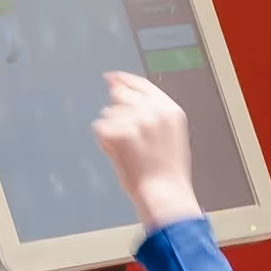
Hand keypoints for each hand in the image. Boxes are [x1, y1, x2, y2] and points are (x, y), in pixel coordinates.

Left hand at [94, 71, 202, 229]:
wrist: (164, 193)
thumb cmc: (165, 172)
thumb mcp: (168, 135)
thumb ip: (150, 113)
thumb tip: (122, 92)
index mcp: (170, 110)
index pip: (143, 85)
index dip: (124, 79)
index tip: (111, 77)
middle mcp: (155, 111)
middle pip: (121, 94)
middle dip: (115, 107)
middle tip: (118, 127)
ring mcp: (138, 120)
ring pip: (108, 112)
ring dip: (109, 127)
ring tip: (125, 148)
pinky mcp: (122, 133)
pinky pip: (100, 127)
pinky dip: (102, 139)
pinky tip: (115, 150)